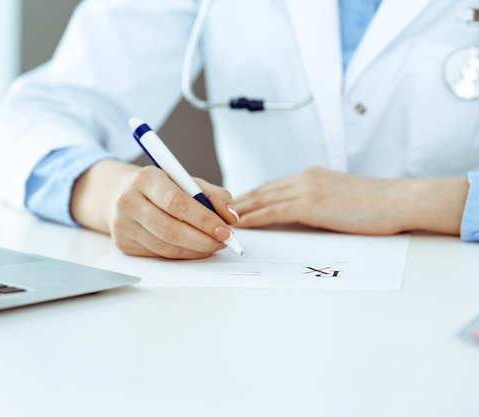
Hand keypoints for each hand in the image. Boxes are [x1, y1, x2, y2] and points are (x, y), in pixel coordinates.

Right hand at [71, 160, 238, 258]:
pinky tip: (193, 248)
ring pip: (166, 247)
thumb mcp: (185, 180)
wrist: (119, 193)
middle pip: (170, 230)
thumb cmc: (159, 187)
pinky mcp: (123, 244)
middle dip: (203, 240)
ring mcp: (123, 225)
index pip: (177, 203)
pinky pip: (159, 255)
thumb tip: (231, 217)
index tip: (225, 229)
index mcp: (146, 179)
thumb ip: (213, 195)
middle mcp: (129, 201)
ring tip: (212, 244)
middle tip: (223, 241)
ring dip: (196, 250)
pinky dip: (182, 254)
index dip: (204, 219)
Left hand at [233, 167, 468, 235]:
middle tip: (215, 211)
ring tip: (218, 219)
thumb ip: (318, 201)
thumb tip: (302, 215)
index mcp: (310, 176)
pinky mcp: (309, 204)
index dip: (249, 196)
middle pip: (260, 191)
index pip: (271, 187)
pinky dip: (253, 219)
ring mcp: (305, 189)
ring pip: (261, 200)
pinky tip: (239, 225)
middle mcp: (303, 178)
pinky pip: (272, 212)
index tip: (233, 204)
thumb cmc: (376, 203)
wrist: (398, 200)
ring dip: (238, 211)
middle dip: (236, 202)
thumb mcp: (340, 196)